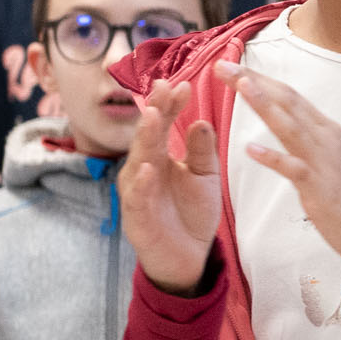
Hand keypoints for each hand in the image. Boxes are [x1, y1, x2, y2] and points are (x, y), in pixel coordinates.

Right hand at [118, 79, 221, 294]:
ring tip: (153, 116)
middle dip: (155, 110)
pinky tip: (147, 168)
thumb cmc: (191, 214)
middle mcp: (142, 168)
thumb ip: (202, 151)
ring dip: (144, 137)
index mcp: (158, 156)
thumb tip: (201, 120)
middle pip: (148, 135)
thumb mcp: (205, 177)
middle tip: (164, 87)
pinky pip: (137, 196)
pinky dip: (141, 182)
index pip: (162, 124)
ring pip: (138, 159)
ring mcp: (136, 190)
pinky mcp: (136, 215)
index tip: (183, 84)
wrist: (187, 255)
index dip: (171, 105)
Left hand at [224, 61, 340, 268]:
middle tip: (222, 65)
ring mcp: (322, 161)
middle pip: (286, 102)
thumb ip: (307, 136)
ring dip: (263, 104)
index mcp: (325, 130)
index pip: (288, 96)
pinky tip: (251, 149)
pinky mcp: (319, 187)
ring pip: (289, 126)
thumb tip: (288, 117)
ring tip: (240, 85)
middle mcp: (325, 139)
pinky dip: (273, 158)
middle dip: (253, 81)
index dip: (259, 79)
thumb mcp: (327, 156)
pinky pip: (293, 169)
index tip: (230, 66)